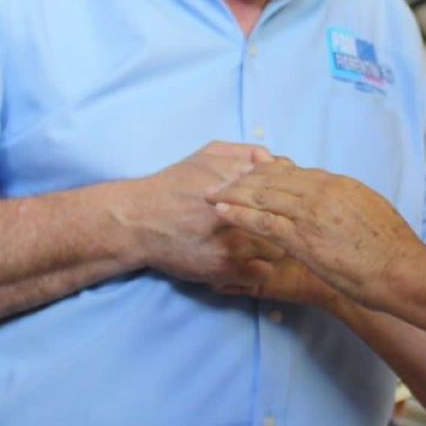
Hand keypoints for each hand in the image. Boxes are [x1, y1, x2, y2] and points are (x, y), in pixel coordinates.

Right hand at [124, 142, 274, 286]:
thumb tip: (273, 160)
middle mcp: (237, 212)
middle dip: (283, 224)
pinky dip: (259, 268)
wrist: (139, 221)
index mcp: (237, 182)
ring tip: (259, 244)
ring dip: (273, 247)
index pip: (284, 191)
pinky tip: (248, 261)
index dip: (286, 199)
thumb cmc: (174, 185)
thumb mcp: (206, 156)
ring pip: (278, 249)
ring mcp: (232, 243)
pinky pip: (263, 273)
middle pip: (285, 222)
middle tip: (277, 227)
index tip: (281, 205)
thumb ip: (243, 153)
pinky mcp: (224, 268)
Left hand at [208, 159, 424, 307]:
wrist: (399, 269)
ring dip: (233, 192)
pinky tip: (222, 211)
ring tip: (212, 191)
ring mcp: (309, 213)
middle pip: (272, 177)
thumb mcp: (369, 210)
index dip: (266, 170)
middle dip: (242, 177)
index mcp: (337, 183)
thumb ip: (346, 201)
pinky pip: (262, 221)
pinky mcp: (301, 237)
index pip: (293, 171)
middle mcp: (320, 191)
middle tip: (220, 177)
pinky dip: (239, 214)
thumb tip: (335, 197)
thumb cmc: (390, 247)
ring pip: (262, 195)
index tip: (249, 171)